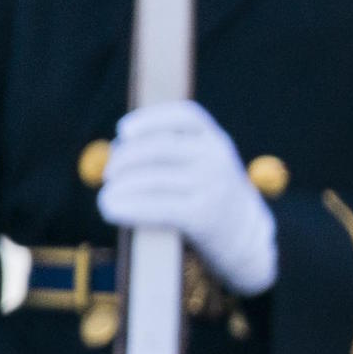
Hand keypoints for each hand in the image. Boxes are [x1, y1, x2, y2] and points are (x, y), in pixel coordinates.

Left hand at [97, 101, 277, 296]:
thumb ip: (174, 152)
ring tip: (107, 194)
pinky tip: (110, 209)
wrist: (245, 236)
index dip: (150, 119)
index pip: (185, 116)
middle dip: (124, 158)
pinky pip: (154, 207)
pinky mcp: (202, 216)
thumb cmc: (211, 196)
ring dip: (119, 186)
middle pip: (158, 147)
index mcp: (217, 140)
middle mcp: (217, 159)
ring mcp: (212, 187)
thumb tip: (117, 148)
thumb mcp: (206, 164)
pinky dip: (126, 207)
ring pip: (151, 179)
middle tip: (109, 173)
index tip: (123, 130)